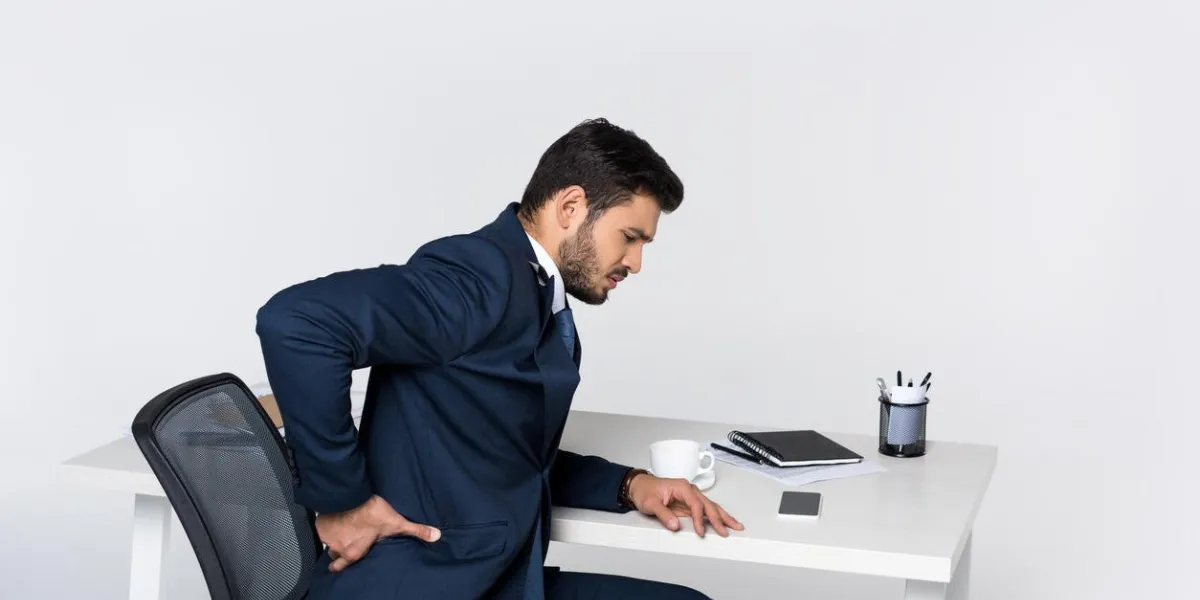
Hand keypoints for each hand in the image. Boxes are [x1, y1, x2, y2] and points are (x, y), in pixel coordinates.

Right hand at [316, 495, 440, 571]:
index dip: (340, 567)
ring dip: (334, 537)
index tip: (342, 565)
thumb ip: (416, 531)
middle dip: (339, 551)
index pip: (339, 568)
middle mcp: (338, 548)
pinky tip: (336, 517)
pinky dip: (327, 525)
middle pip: (335, 555)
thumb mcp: (397, 522)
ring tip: (343, 528)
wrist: (351, 494)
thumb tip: (436, 536)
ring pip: (329, 542)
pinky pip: (321, 529)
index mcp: (353, 553)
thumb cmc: (373, 512)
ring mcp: (328, 536)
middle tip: (348, 542)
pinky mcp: (321, 523)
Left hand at [627, 473, 742, 536]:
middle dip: (719, 518)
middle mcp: (689, 490)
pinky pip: (705, 510)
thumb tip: (675, 526)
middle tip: (728, 531)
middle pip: (708, 505)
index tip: (700, 531)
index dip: (699, 519)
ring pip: (710, 506)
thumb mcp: (650, 503)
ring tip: (736, 525)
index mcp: (682, 487)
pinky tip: (724, 522)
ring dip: (723, 516)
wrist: (638, 486)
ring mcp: (690, 496)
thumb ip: (663, 514)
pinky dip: (715, 516)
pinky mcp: (689, 503)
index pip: (696, 504)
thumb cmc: (644, 491)